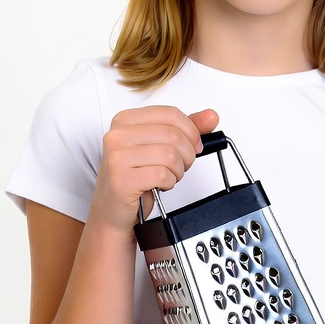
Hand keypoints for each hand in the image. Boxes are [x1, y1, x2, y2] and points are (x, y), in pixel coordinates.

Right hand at [90, 105, 219, 232]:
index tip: (194, 145)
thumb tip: (211, 116)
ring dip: (178, 170)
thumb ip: (185, 129)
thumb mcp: (160, 147)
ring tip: (169, 176)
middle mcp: (117, 135)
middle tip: (181, 165)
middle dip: (187, 154)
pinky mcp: (121, 179)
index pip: (171, 114)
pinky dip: (169, 182)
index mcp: (126, 120)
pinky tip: (160, 185)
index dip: (191, 131)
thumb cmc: (135, 176)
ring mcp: (116, 157)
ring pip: (170, 155)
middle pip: (173, 134)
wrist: (113, 210)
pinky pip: (162, 175)